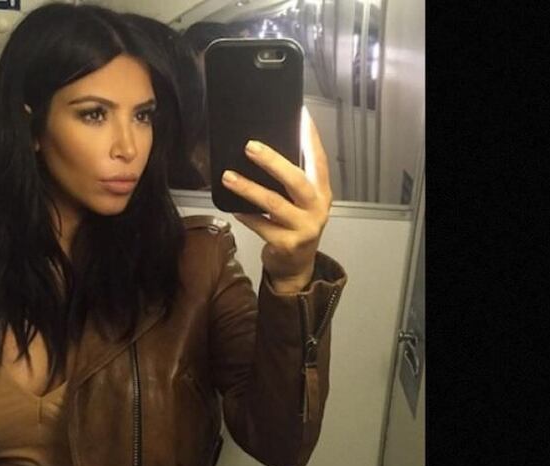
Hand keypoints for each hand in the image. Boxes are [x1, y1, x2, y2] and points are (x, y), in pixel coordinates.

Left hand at [220, 114, 331, 292]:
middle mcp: (317, 208)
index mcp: (321, 192)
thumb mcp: (301, 203)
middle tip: (249, 146)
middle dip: (271, 161)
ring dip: (248, 188)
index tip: (301, 114)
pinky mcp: (288, 244)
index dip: (310, 137)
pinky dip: (246, 215)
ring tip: (228, 177)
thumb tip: (261, 152)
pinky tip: (232, 206)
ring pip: (274, 204)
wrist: (296, 267)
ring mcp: (304, 228)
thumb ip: (290, 182)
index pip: (318, 159)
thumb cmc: (295, 227)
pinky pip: (261, 225)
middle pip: (295, 180)